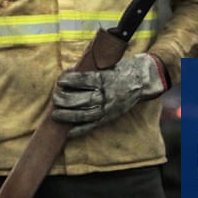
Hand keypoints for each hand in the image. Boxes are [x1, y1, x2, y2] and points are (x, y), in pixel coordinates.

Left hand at [51, 53, 167, 136]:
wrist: (142, 81)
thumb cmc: (121, 69)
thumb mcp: (107, 65)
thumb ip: (90, 70)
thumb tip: (69, 73)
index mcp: (106, 79)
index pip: (83, 80)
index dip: (70, 81)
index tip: (60, 81)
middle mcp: (106, 95)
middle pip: (82, 99)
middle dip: (65, 99)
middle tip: (55, 97)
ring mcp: (108, 108)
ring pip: (84, 114)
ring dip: (68, 115)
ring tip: (55, 114)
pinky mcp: (109, 118)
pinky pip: (92, 126)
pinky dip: (79, 130)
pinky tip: (68, 131)